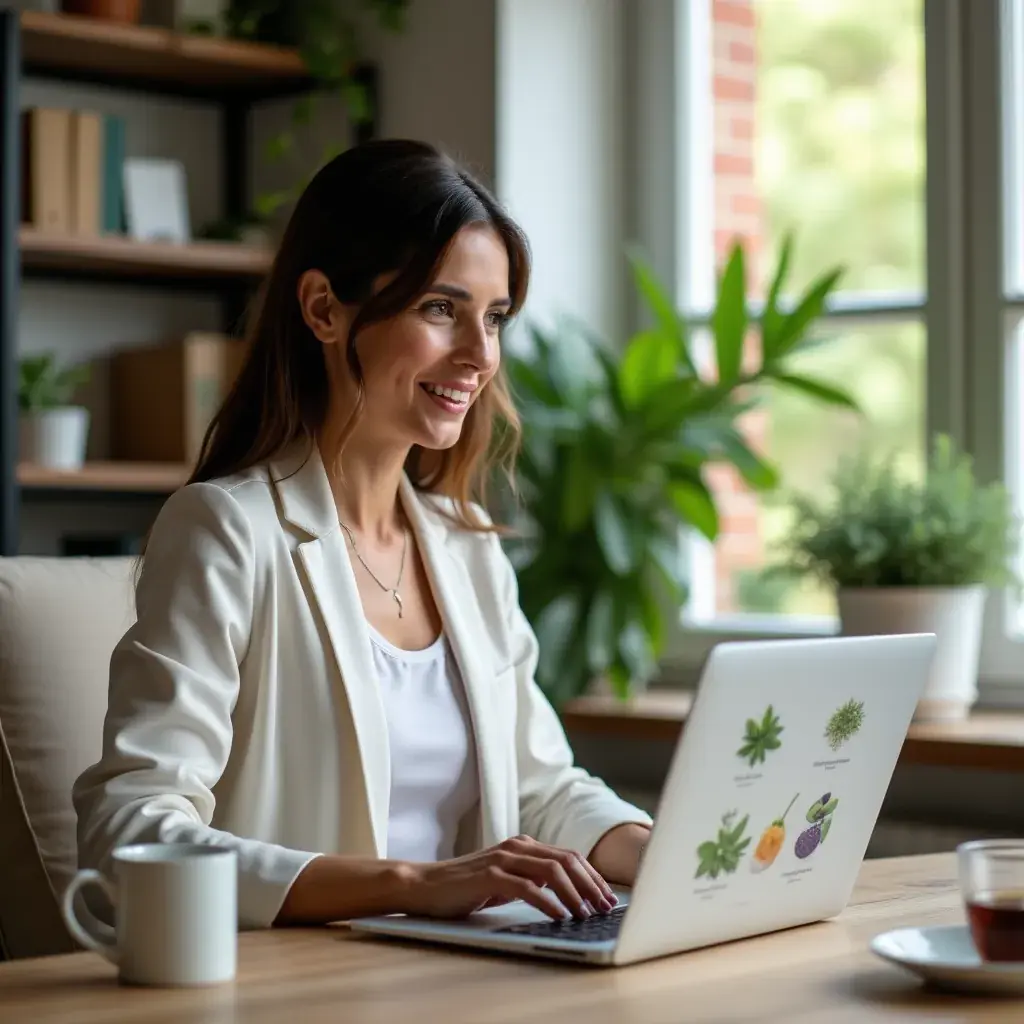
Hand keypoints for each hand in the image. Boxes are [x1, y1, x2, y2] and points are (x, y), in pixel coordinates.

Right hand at [400, 834, 618, 921]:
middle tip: (606, 907)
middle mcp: (516, 847)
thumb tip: (566, 896)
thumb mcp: (505, 881)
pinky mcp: (489, 876)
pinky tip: (560, 917)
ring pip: (552, 871)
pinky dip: (548, 902)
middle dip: (591, 885)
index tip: (607, 897)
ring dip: (575, 894)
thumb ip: (530, 880)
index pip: (568, 856)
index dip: (592, 876)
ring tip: (587, 914)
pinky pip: (527, 888)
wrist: (424, 885)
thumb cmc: (465, 887)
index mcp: (523, 845)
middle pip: (566, 860)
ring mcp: (503, 859)